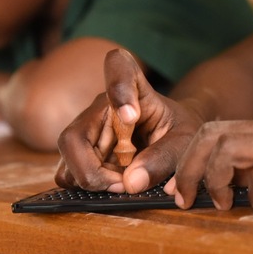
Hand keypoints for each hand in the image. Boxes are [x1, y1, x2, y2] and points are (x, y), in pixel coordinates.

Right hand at [56, 49, 204, 193]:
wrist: (172, 138)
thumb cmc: (179, 132)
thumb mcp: (184, 143)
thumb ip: (164, 158)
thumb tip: (131, 182)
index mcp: (135, 89)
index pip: (119, 68)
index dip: (119, 88)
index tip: (131, 115)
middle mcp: (102, 107)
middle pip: (75, 136)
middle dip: (92, 169)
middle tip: (123, 184)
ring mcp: (87, 130)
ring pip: (68, 158)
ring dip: (92, 179)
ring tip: (123, 183)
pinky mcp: (80, 152)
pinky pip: (68, 173)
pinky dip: (88, 185)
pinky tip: (113, 183)